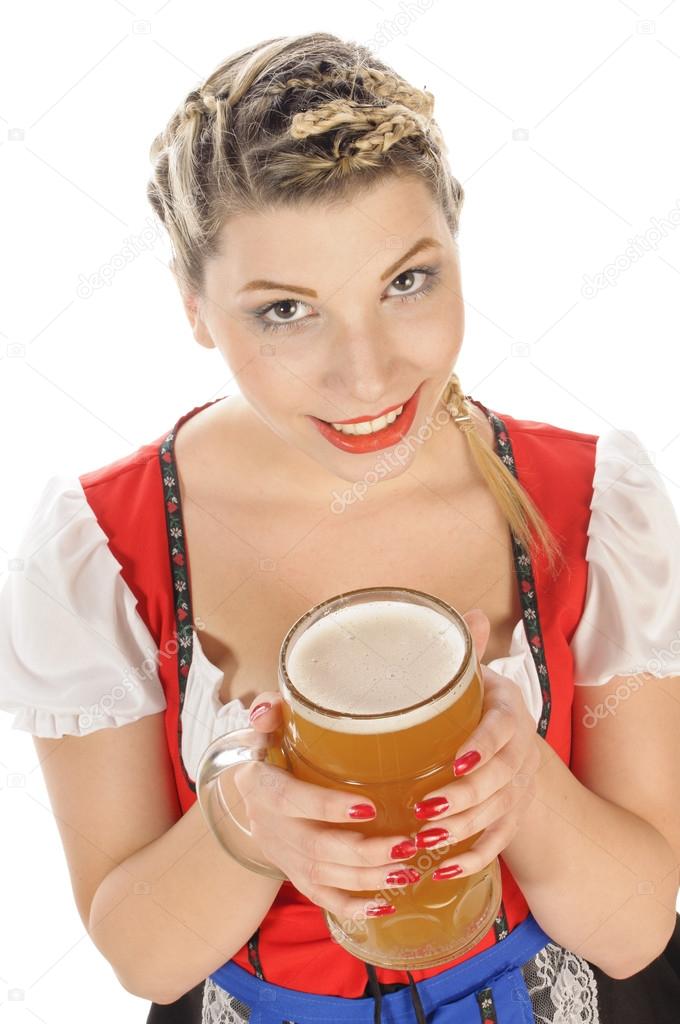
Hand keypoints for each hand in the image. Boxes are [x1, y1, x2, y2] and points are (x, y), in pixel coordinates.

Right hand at [233, 693, 421, 927]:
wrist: (250, 794)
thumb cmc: (270, 752)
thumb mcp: (266, 728)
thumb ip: (269, 714)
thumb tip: (270, 707)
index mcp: (262, 787)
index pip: (293, 801)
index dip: (328, 809)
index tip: (370, 807)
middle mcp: (271, 827)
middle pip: (317, 849)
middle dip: (364, 852)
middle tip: (407, 844)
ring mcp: (284, 856)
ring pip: (325, 877)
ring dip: (368, 878)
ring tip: (409, 869)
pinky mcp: (296, 875)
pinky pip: (322, 898)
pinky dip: (352, 906)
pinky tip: (386, 904)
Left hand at [408, 608, 540, 879]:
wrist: (508, 741)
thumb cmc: (477, 703)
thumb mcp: (475, 677)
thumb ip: (467, 651)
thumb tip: (472, 614)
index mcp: (509, 712)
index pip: (503, 730)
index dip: (483, 748)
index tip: (455, 762)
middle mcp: (520, 753)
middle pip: (501, 781)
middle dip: (464, 799)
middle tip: (426, 809)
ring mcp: (518, 789)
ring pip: (496, 816)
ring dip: (462, 832)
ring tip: (424, 841)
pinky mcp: (510, 817)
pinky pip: (497, 844)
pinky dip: (471, 859)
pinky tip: (441, 871)